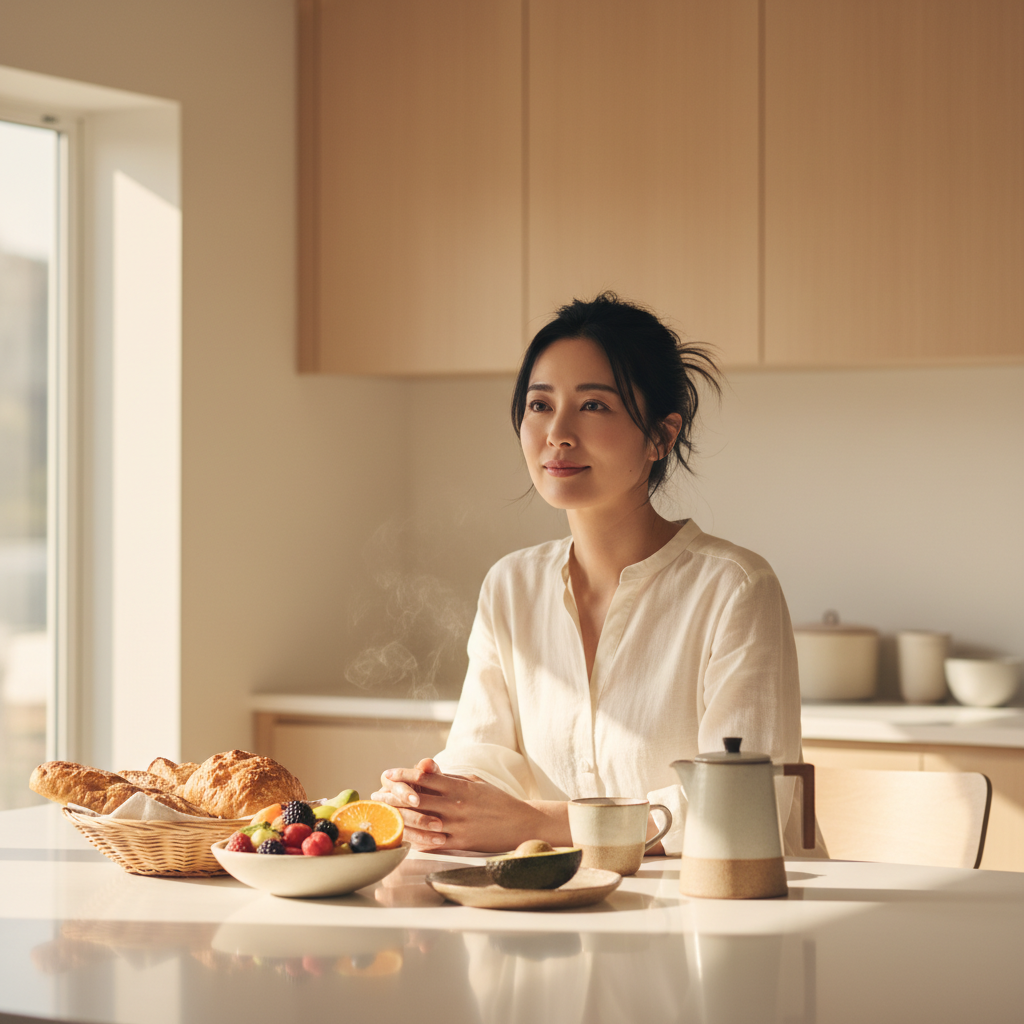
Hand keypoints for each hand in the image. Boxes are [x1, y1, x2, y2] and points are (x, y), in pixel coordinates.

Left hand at [372, 759, 568, 851]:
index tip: (387, 774)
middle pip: (417, 799)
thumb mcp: (475, 782)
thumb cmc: (497, 800)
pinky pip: (433, 843)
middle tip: (377, 796)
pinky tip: (402, 838)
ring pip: (420, 822)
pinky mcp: (461, 844)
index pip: (425, 777)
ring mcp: (457, 826)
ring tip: (384, 816)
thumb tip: (427, 771)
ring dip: (399, 819)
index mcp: (459, 787)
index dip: (403, 775)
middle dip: (394, 797)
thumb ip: (451, 778)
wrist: (521, 823)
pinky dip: (415, 840)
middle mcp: (456, 805)